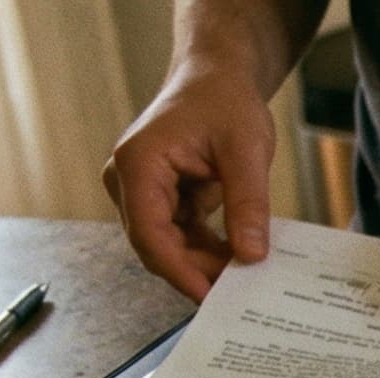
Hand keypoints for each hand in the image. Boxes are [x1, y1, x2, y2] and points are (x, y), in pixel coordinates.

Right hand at [103, 73, 275, 300]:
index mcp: (138, 164)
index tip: (211, 296)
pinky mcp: (159, 198)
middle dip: (196, 271)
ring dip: (204, 263)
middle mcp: (128, 181)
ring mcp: (140, 191)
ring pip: (167, 245)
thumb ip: (248, 204)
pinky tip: (237, 259)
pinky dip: (206, 250)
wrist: (216, 79)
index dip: (180, 270)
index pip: (149, 233)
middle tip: (240, 294)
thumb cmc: (225, 102)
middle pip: (155, 245)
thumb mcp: (246, 151)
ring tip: (245, 277)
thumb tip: (251, 256)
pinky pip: (179, 236)